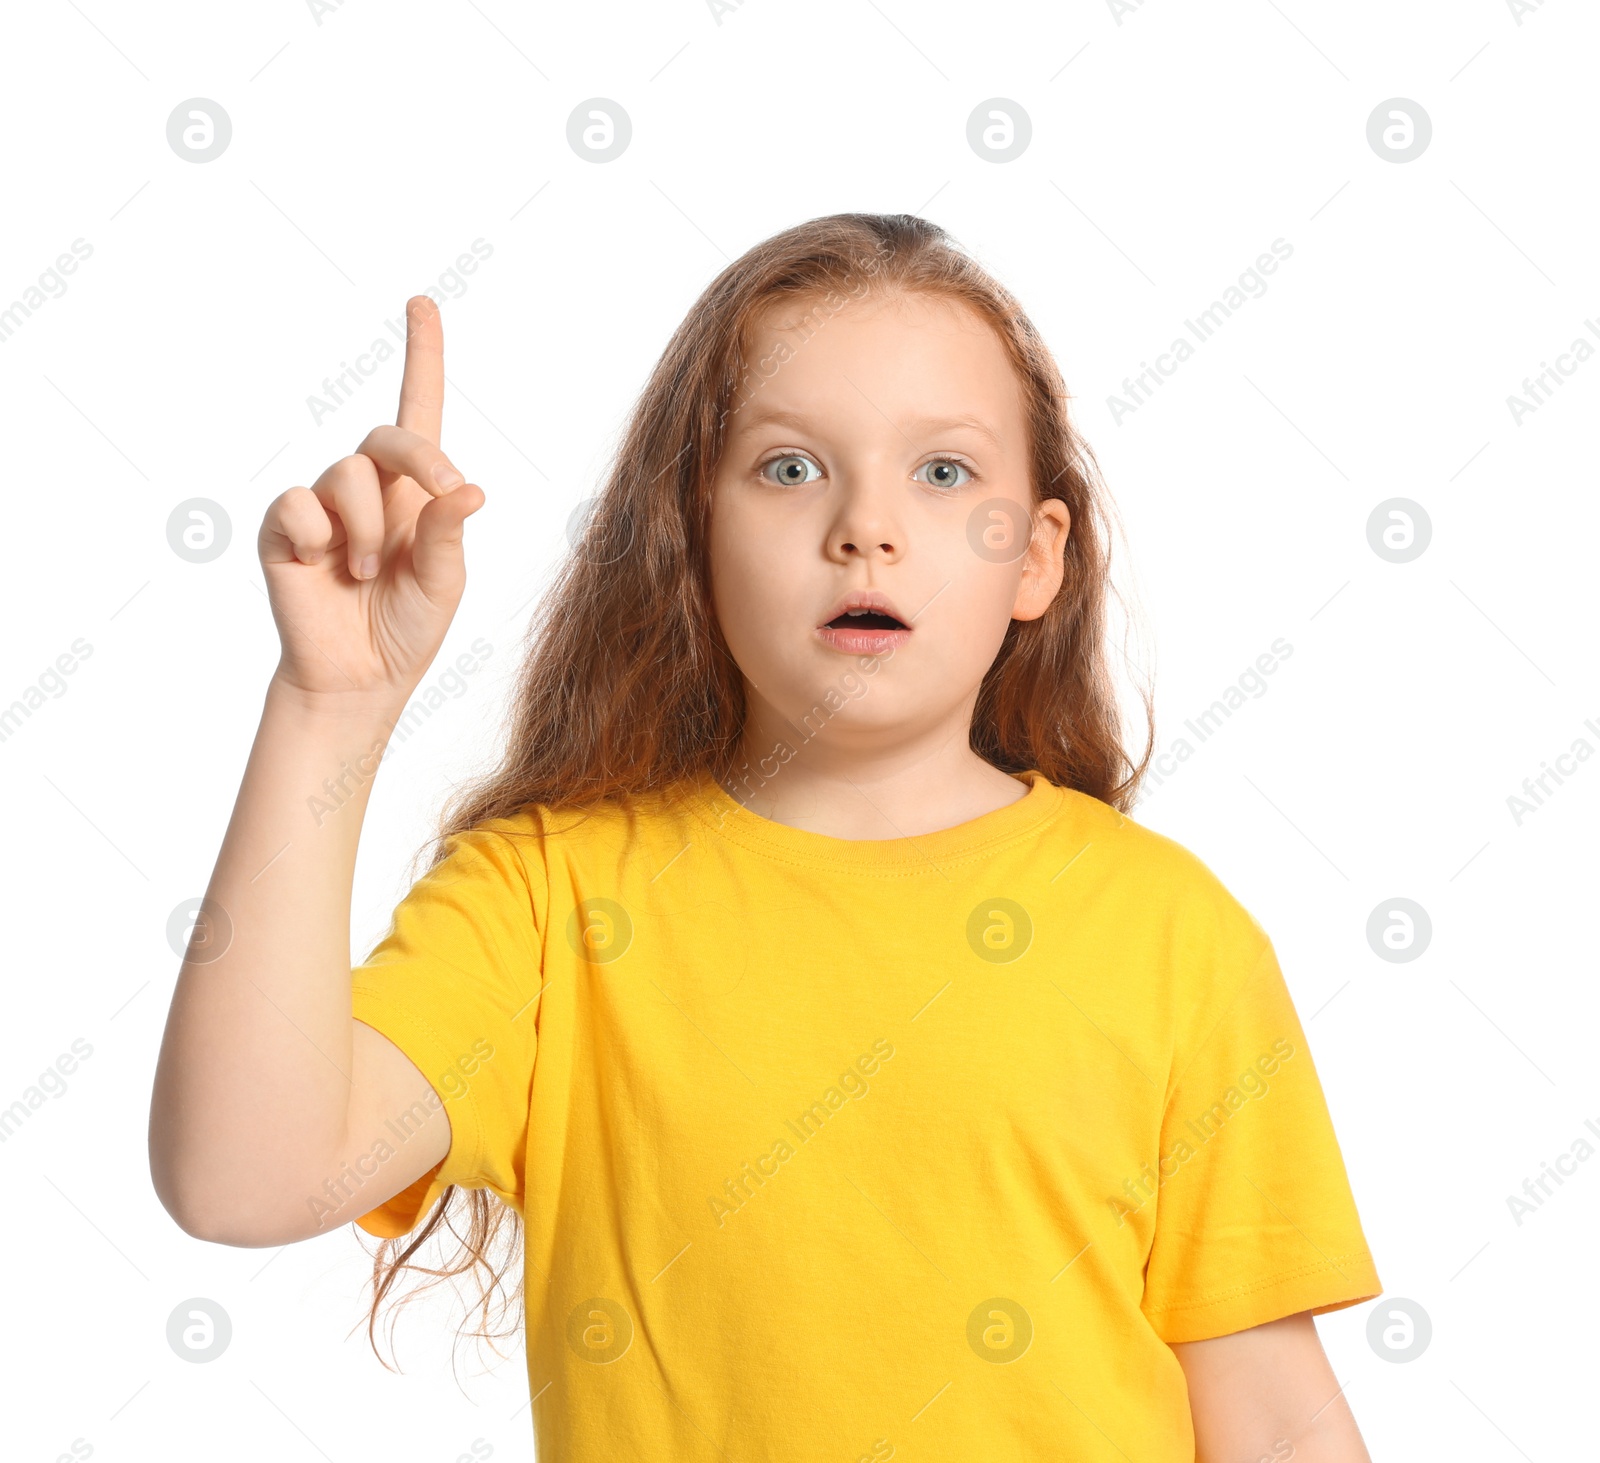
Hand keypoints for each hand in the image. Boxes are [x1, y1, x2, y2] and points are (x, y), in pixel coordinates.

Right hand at [258, 295, 485, 706]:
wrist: (358, 678)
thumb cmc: (407, 628)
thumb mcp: (444, 582)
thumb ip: (449, 533)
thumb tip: (469, 490)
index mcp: (416, 493)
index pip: (420, 412)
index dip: (421, 356)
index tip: (422, 301)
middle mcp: (369, 489)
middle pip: (388, 436)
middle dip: (422, 460)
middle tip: (443, 494)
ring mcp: (323, 506)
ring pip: (348, 473)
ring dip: (368, 527)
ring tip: (366, 572)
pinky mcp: (284, 528)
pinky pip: (299, 503)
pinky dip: (322, 534)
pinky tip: (328, 567)